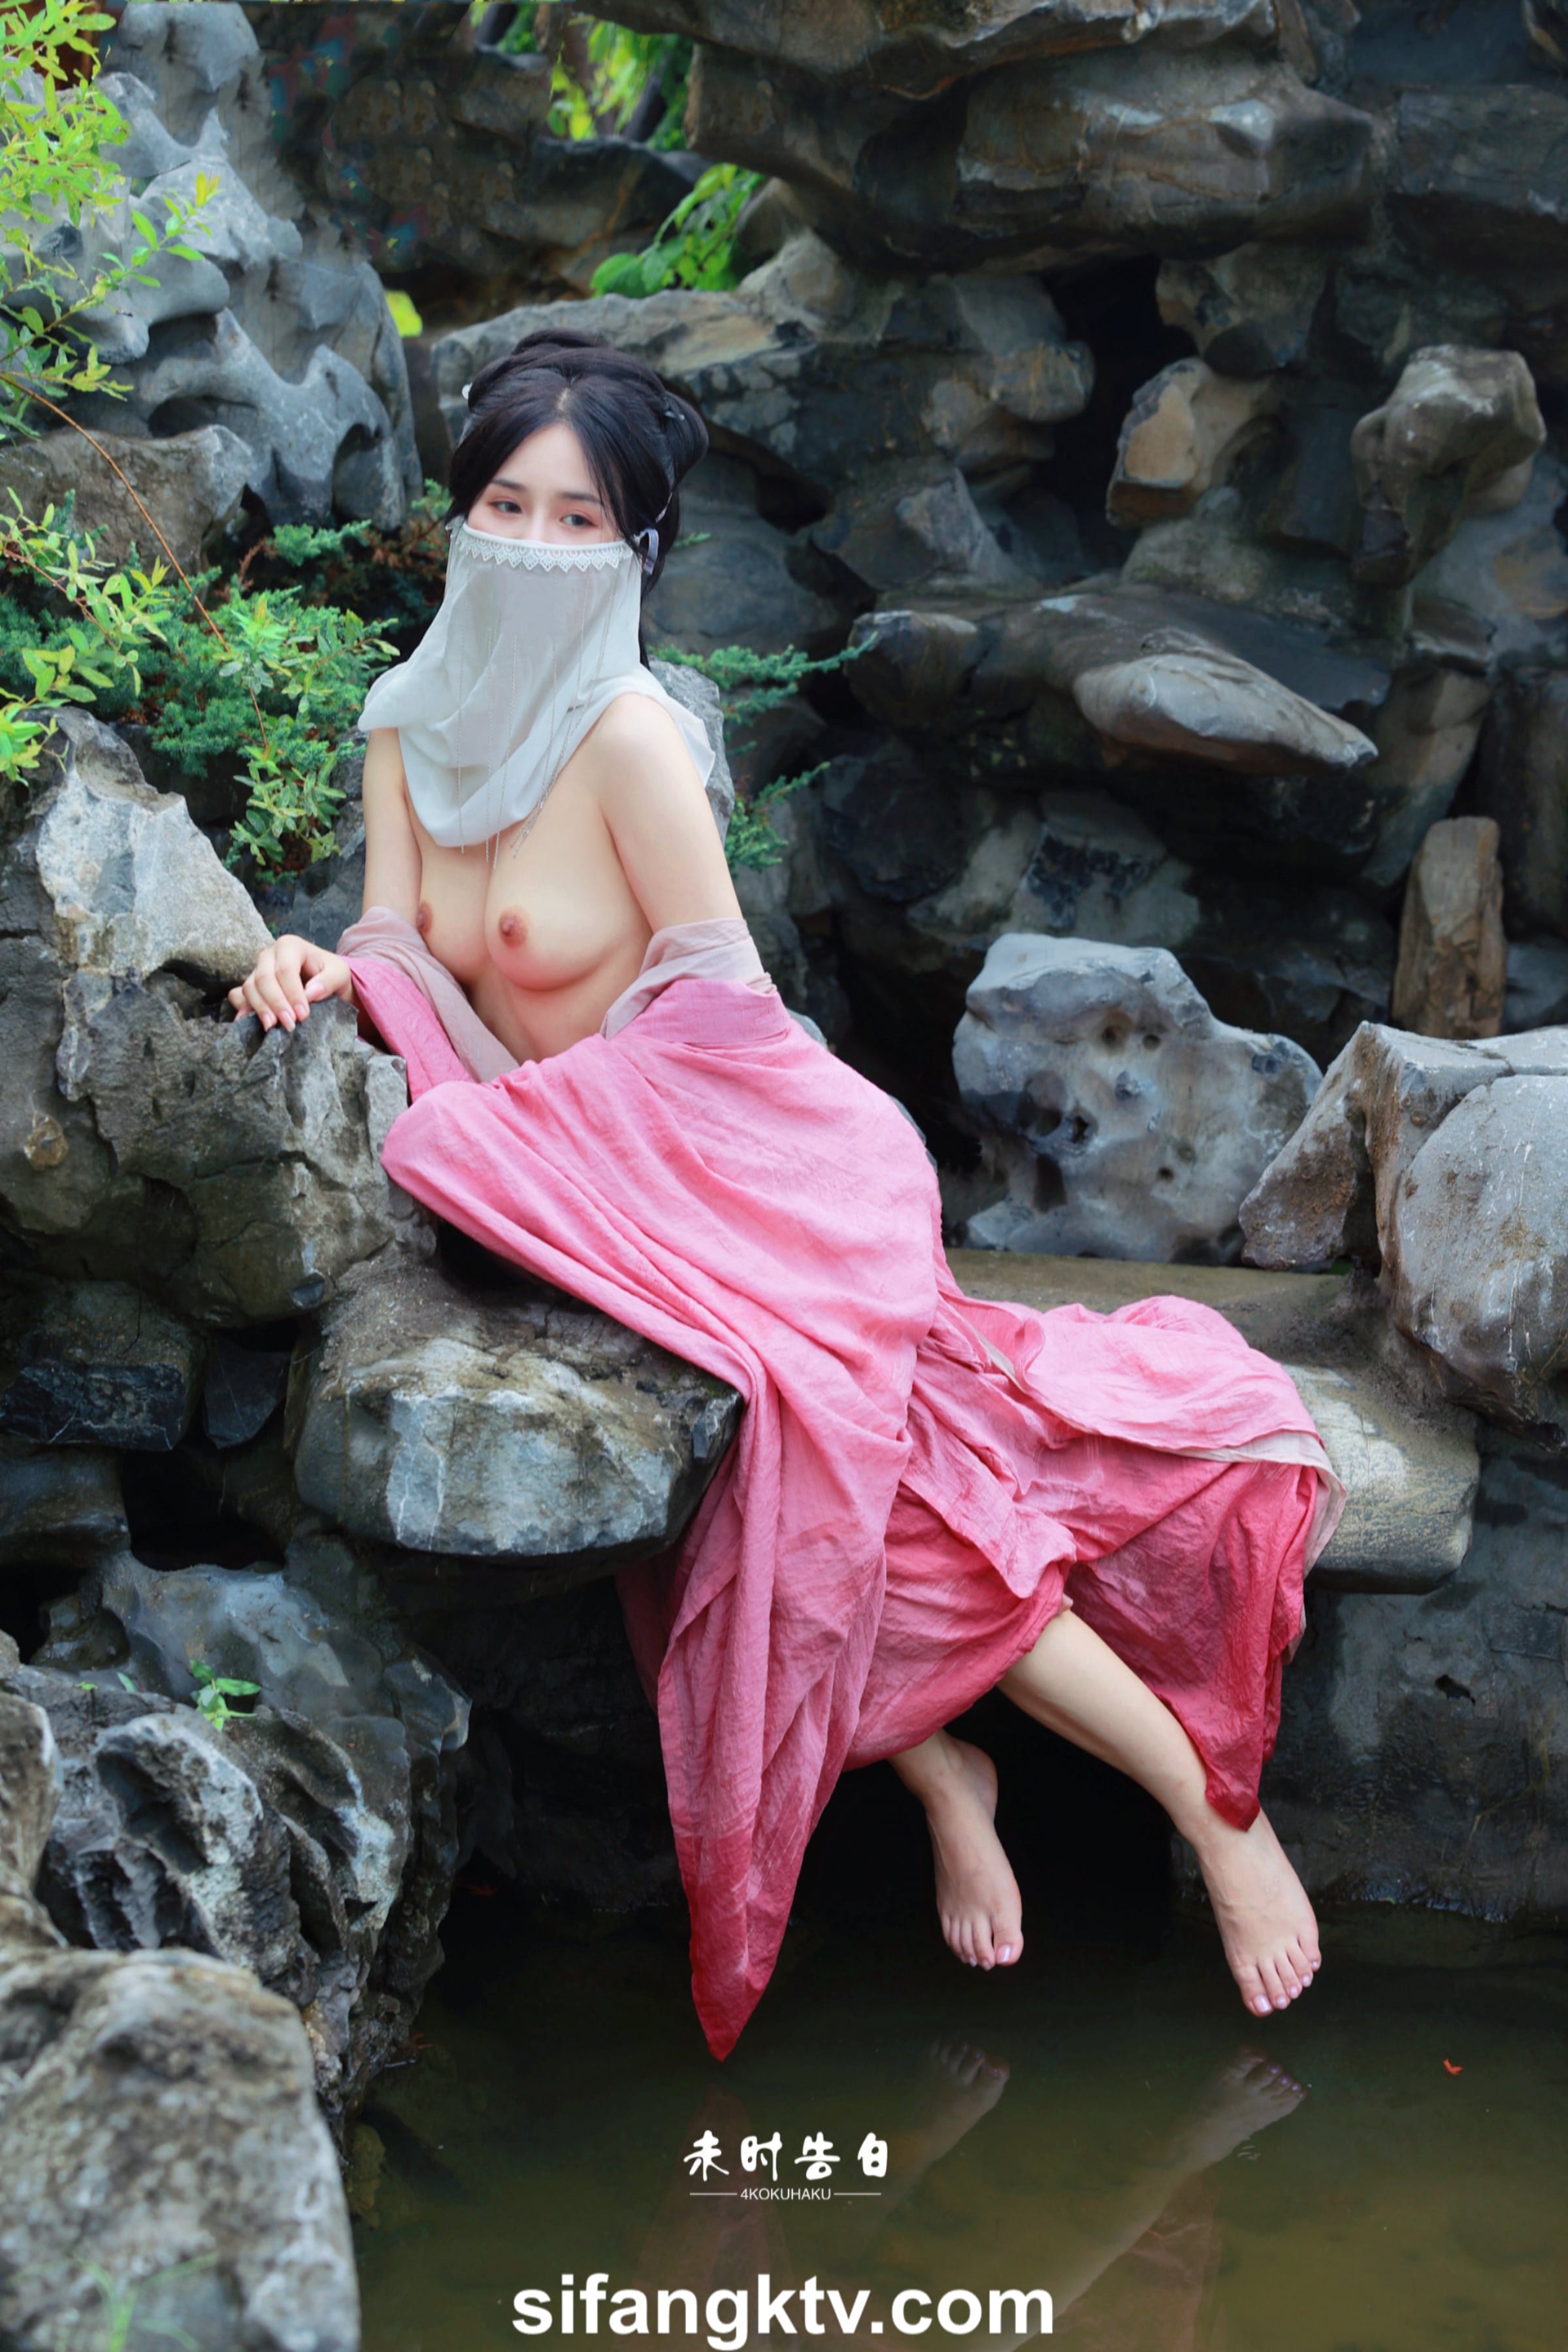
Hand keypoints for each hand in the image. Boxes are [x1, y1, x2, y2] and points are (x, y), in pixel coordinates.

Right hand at [227, 935, 354, 1032]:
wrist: (323, 980)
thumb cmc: (330, 973)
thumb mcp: (339, 973)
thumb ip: (329, 981)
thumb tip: (311, 992)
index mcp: (290, 946)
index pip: (285, 969)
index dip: (292, 994)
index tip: (303, 1015)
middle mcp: (269, 955)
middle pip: (264, 978)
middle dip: (276, 1003)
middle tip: (289, 1024)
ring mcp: (257, 970)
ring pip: (250, 988)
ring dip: (260, 1008)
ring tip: (273, 1027)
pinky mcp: (252, 986)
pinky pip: (239, 996)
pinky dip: (243, 1009)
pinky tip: (248, 1024)